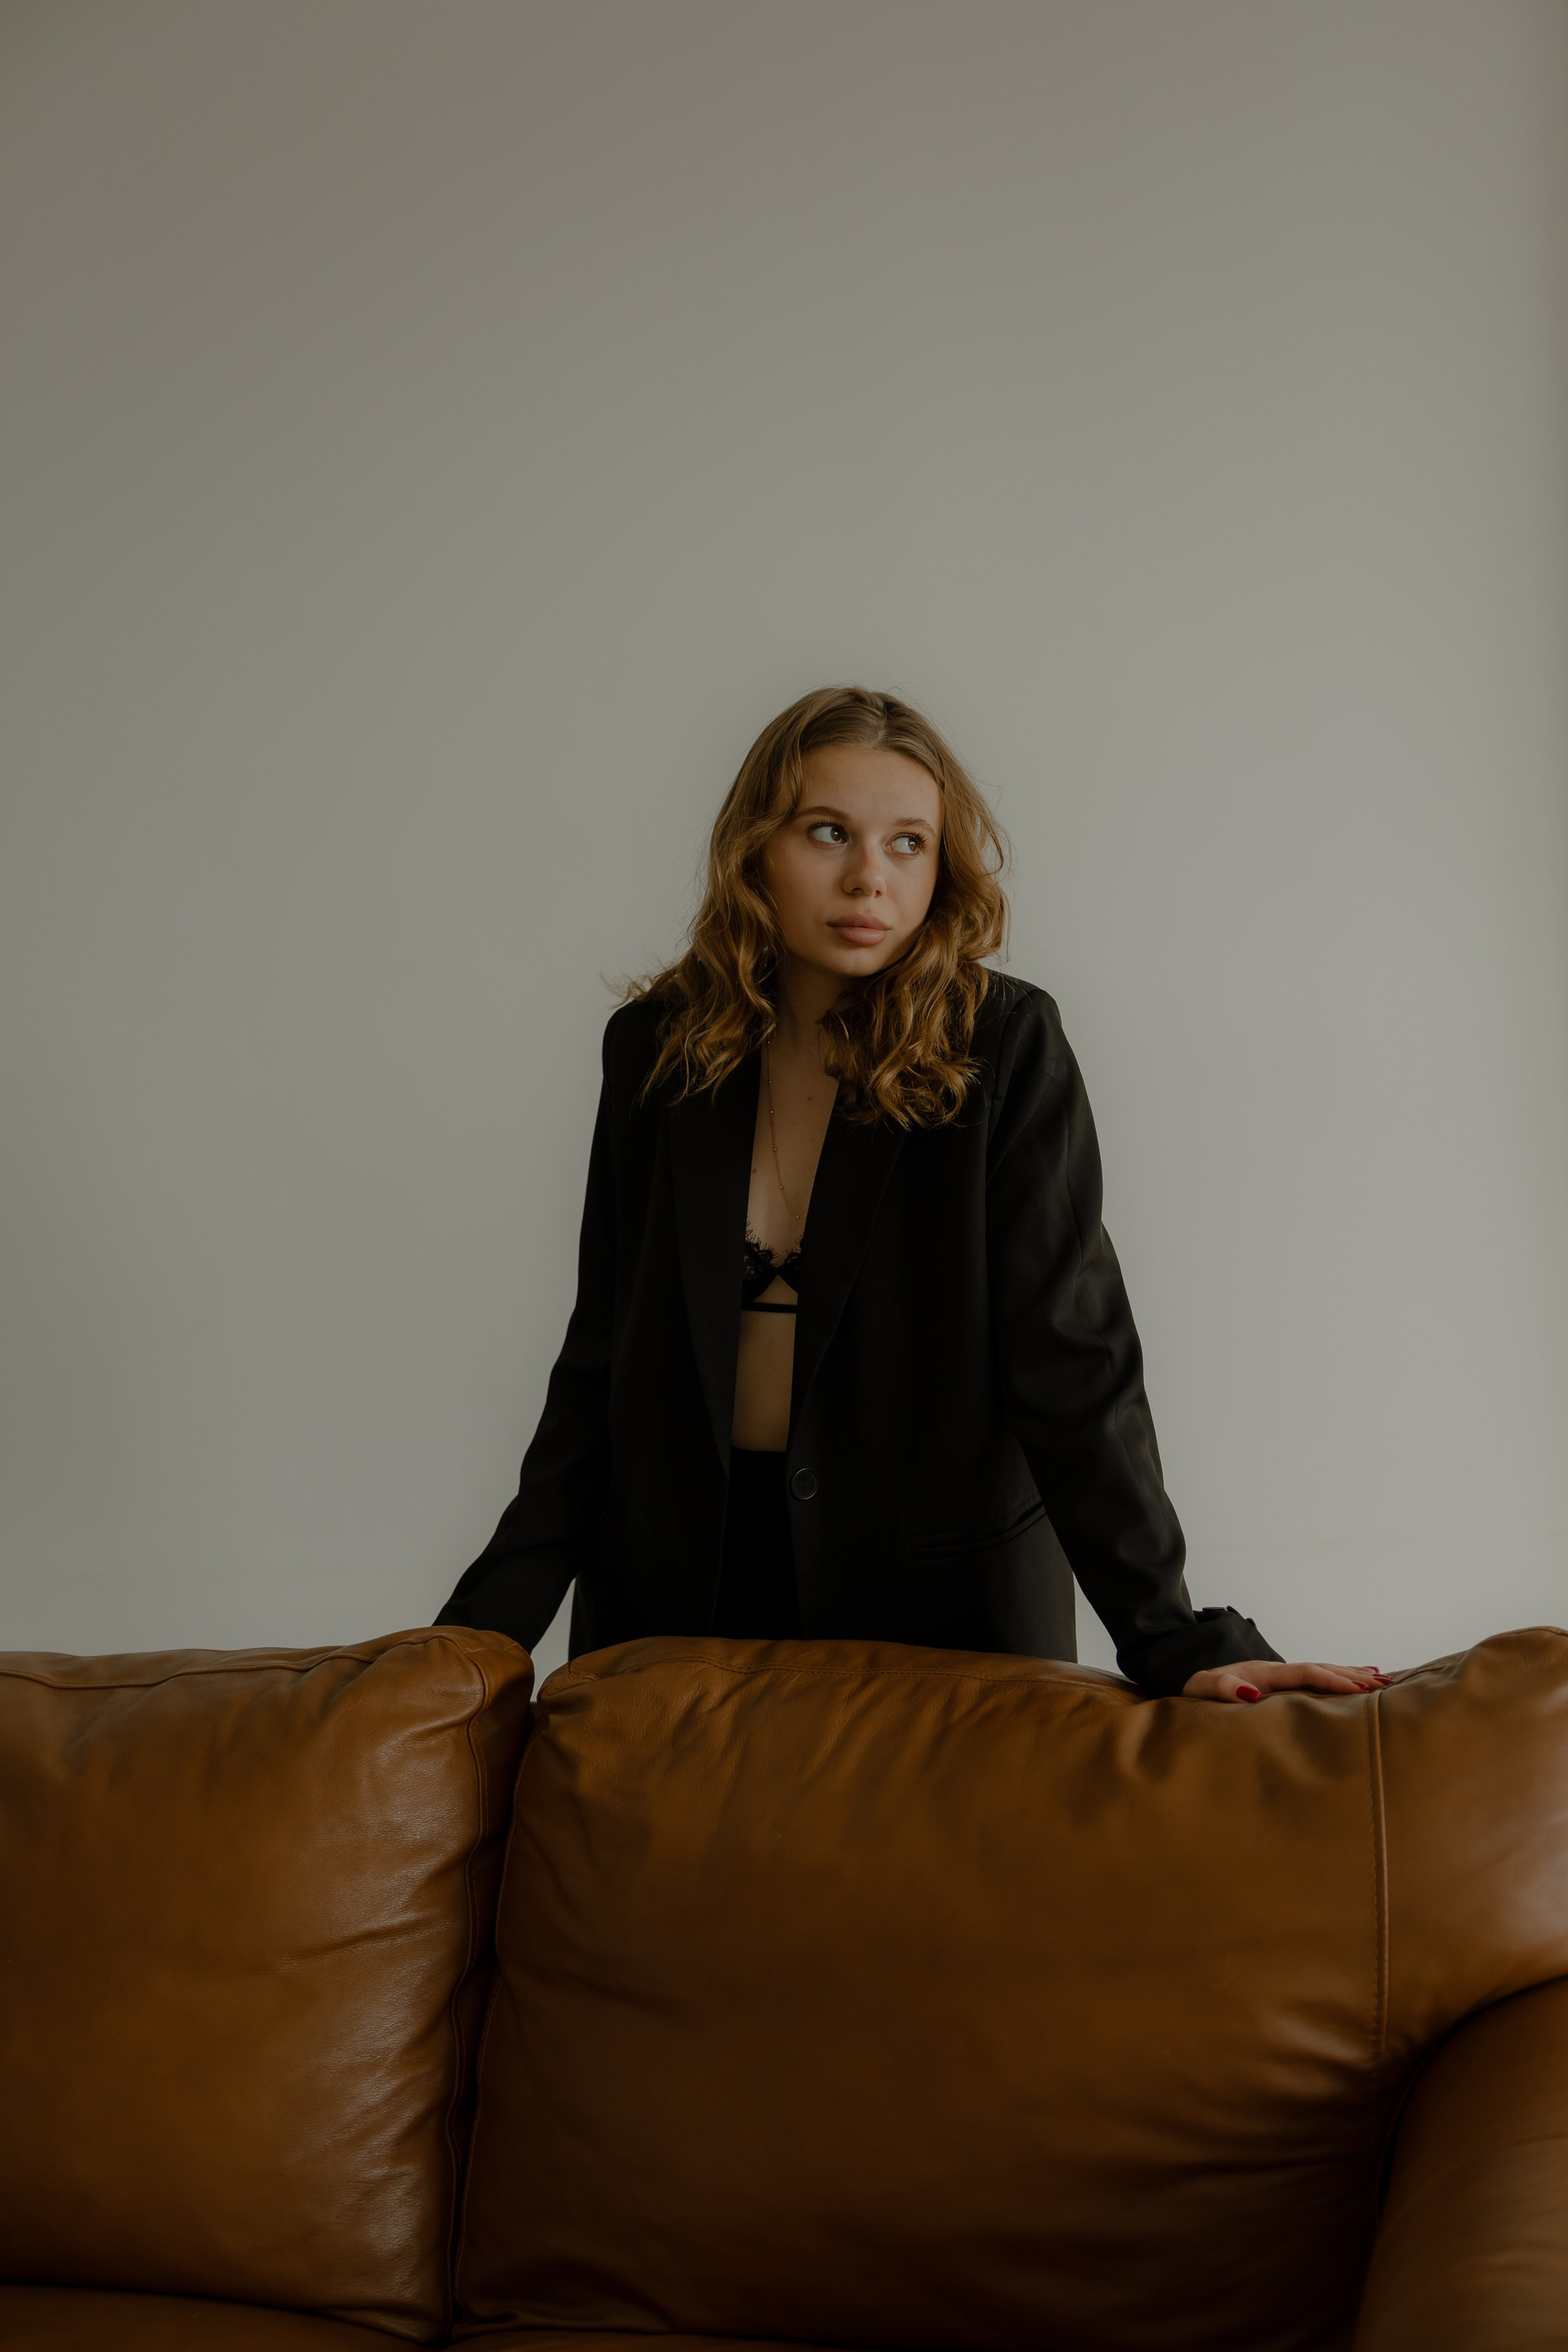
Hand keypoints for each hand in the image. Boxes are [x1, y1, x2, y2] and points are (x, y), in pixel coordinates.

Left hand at [1181, 1659, 1391, 1704]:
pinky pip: (1315, 1677)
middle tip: (1385, 1684)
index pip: (1305, 1674)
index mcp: (1263, 1673)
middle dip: (1352, 1676)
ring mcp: (1279, 1675)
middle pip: (1321, 1668)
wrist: (1186, 1679)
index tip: (1360, 1689)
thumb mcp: (1200, 1688)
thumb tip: (1250, 1692)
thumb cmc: (1193, 1690)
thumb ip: (1221, 1688)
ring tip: (1383, 1679)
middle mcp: (1276, 1671)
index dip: (1332, 1680)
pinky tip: (1357, 1677)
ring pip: (1322, 1670)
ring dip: (1351, 1674)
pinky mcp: (1279, 1682)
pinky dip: (1338, 1675)